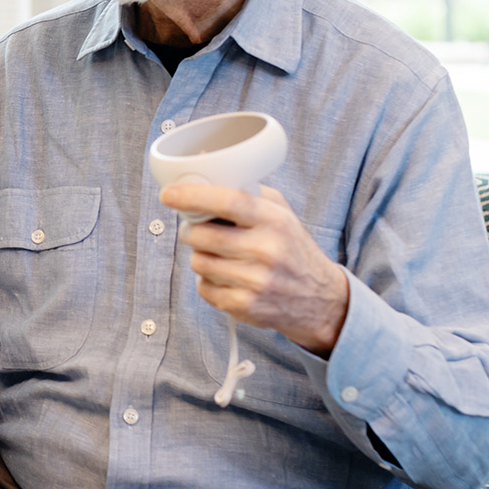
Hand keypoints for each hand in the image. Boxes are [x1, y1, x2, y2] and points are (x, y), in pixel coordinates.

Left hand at [160, 183, 348, 354]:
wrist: (319, 298)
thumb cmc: (292, 248)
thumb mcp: (281, 213)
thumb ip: (248, 194)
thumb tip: (203, 182)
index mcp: (273, 221)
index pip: (227, 202)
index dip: (192, 197)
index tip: (168, 195)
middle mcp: (265, 250)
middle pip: (200, 235)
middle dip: (192, 231)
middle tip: (202, 230)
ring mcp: (255, 281)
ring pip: (198, 261)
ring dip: (202, 256)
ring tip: (223, 256)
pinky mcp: (244, 306)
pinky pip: (203, 287)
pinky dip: (209, 282)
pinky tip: (229, 278)